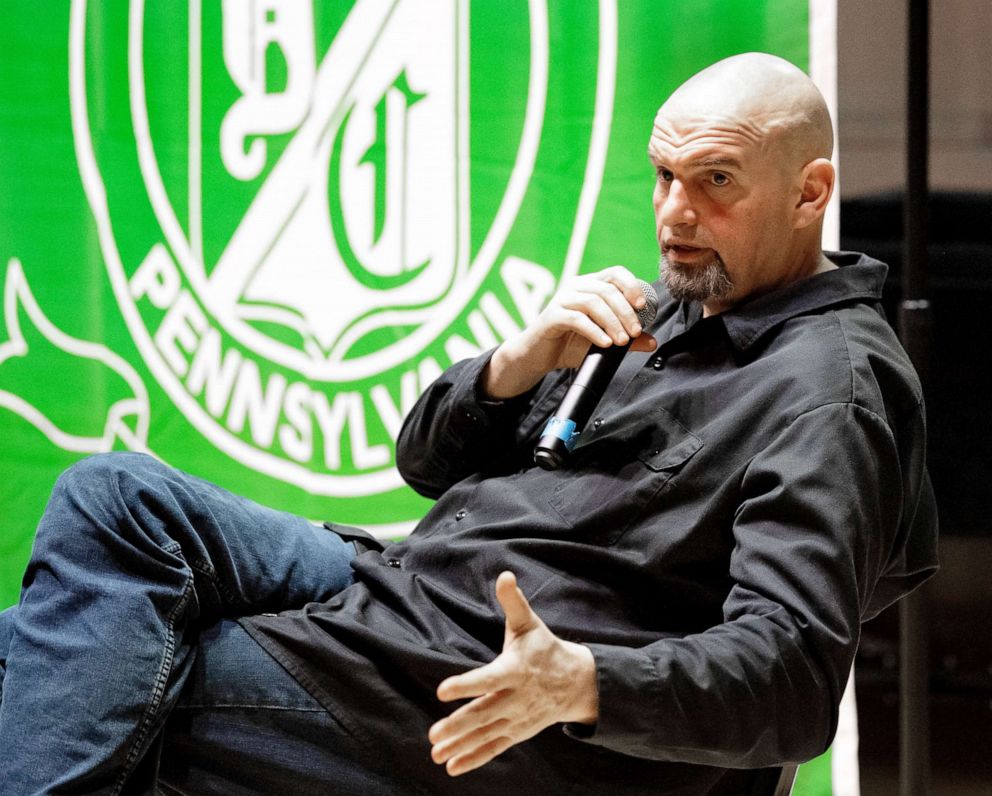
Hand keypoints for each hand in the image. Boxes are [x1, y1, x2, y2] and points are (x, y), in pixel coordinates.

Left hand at [428, 572, 597, 776]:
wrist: (578, 683)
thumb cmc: (545, 648)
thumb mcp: (530, 624)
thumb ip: (513, 602)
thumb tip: (504, 575)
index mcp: (516, 670)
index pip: (489, 679)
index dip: (466, 684)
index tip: (443, 690)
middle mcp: (516, 698)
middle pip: (484, 713)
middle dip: (459, 725)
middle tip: (434, 734)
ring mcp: (517, 718)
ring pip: (486, 734)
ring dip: (461, 745)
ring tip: (437, 753)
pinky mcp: (517, 732)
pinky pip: (494, 747)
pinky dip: (475, 758)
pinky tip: (452, 766)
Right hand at [481, 266, 656, 398]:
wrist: (538, 357)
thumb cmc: (569, 345)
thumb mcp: (603, 341)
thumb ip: (626, 340)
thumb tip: (652, 341)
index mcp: (589, 285)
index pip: (615, 273)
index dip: (631, 286)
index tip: (643, 306)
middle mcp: (575, 287)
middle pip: (607, 289)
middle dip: (625, 311)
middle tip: (635, 332)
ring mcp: (562, 300)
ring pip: (594, 302)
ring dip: (612, 322)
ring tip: (621, 341)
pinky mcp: (552, 316)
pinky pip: (577, 319)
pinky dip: (594, 331)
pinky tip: (604, 343)